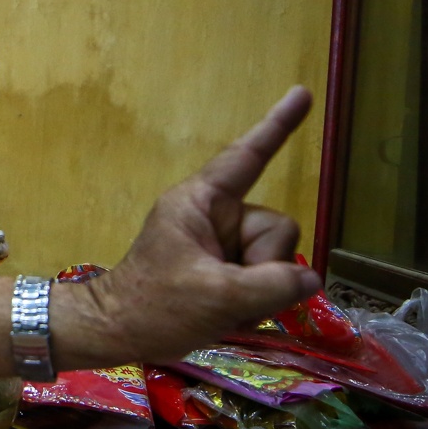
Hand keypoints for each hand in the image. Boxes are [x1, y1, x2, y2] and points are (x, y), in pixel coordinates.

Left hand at [53, 87, 320, 368]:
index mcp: (201, 202)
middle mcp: (215, 214)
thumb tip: (309, 279)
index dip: (278, 126)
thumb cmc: (154, 307)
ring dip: (260, 290)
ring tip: (222, 306)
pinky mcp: (224, 269)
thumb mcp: (218, 297)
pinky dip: (255, 301)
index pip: (247, 157)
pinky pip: (265, 279)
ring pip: (276, 259)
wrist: (117, 334)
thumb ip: (273, 285)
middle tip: (230, 293)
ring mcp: (221, 243)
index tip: (302, 94)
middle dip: (266, 266)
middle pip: (277, 228)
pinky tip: (229, 315)